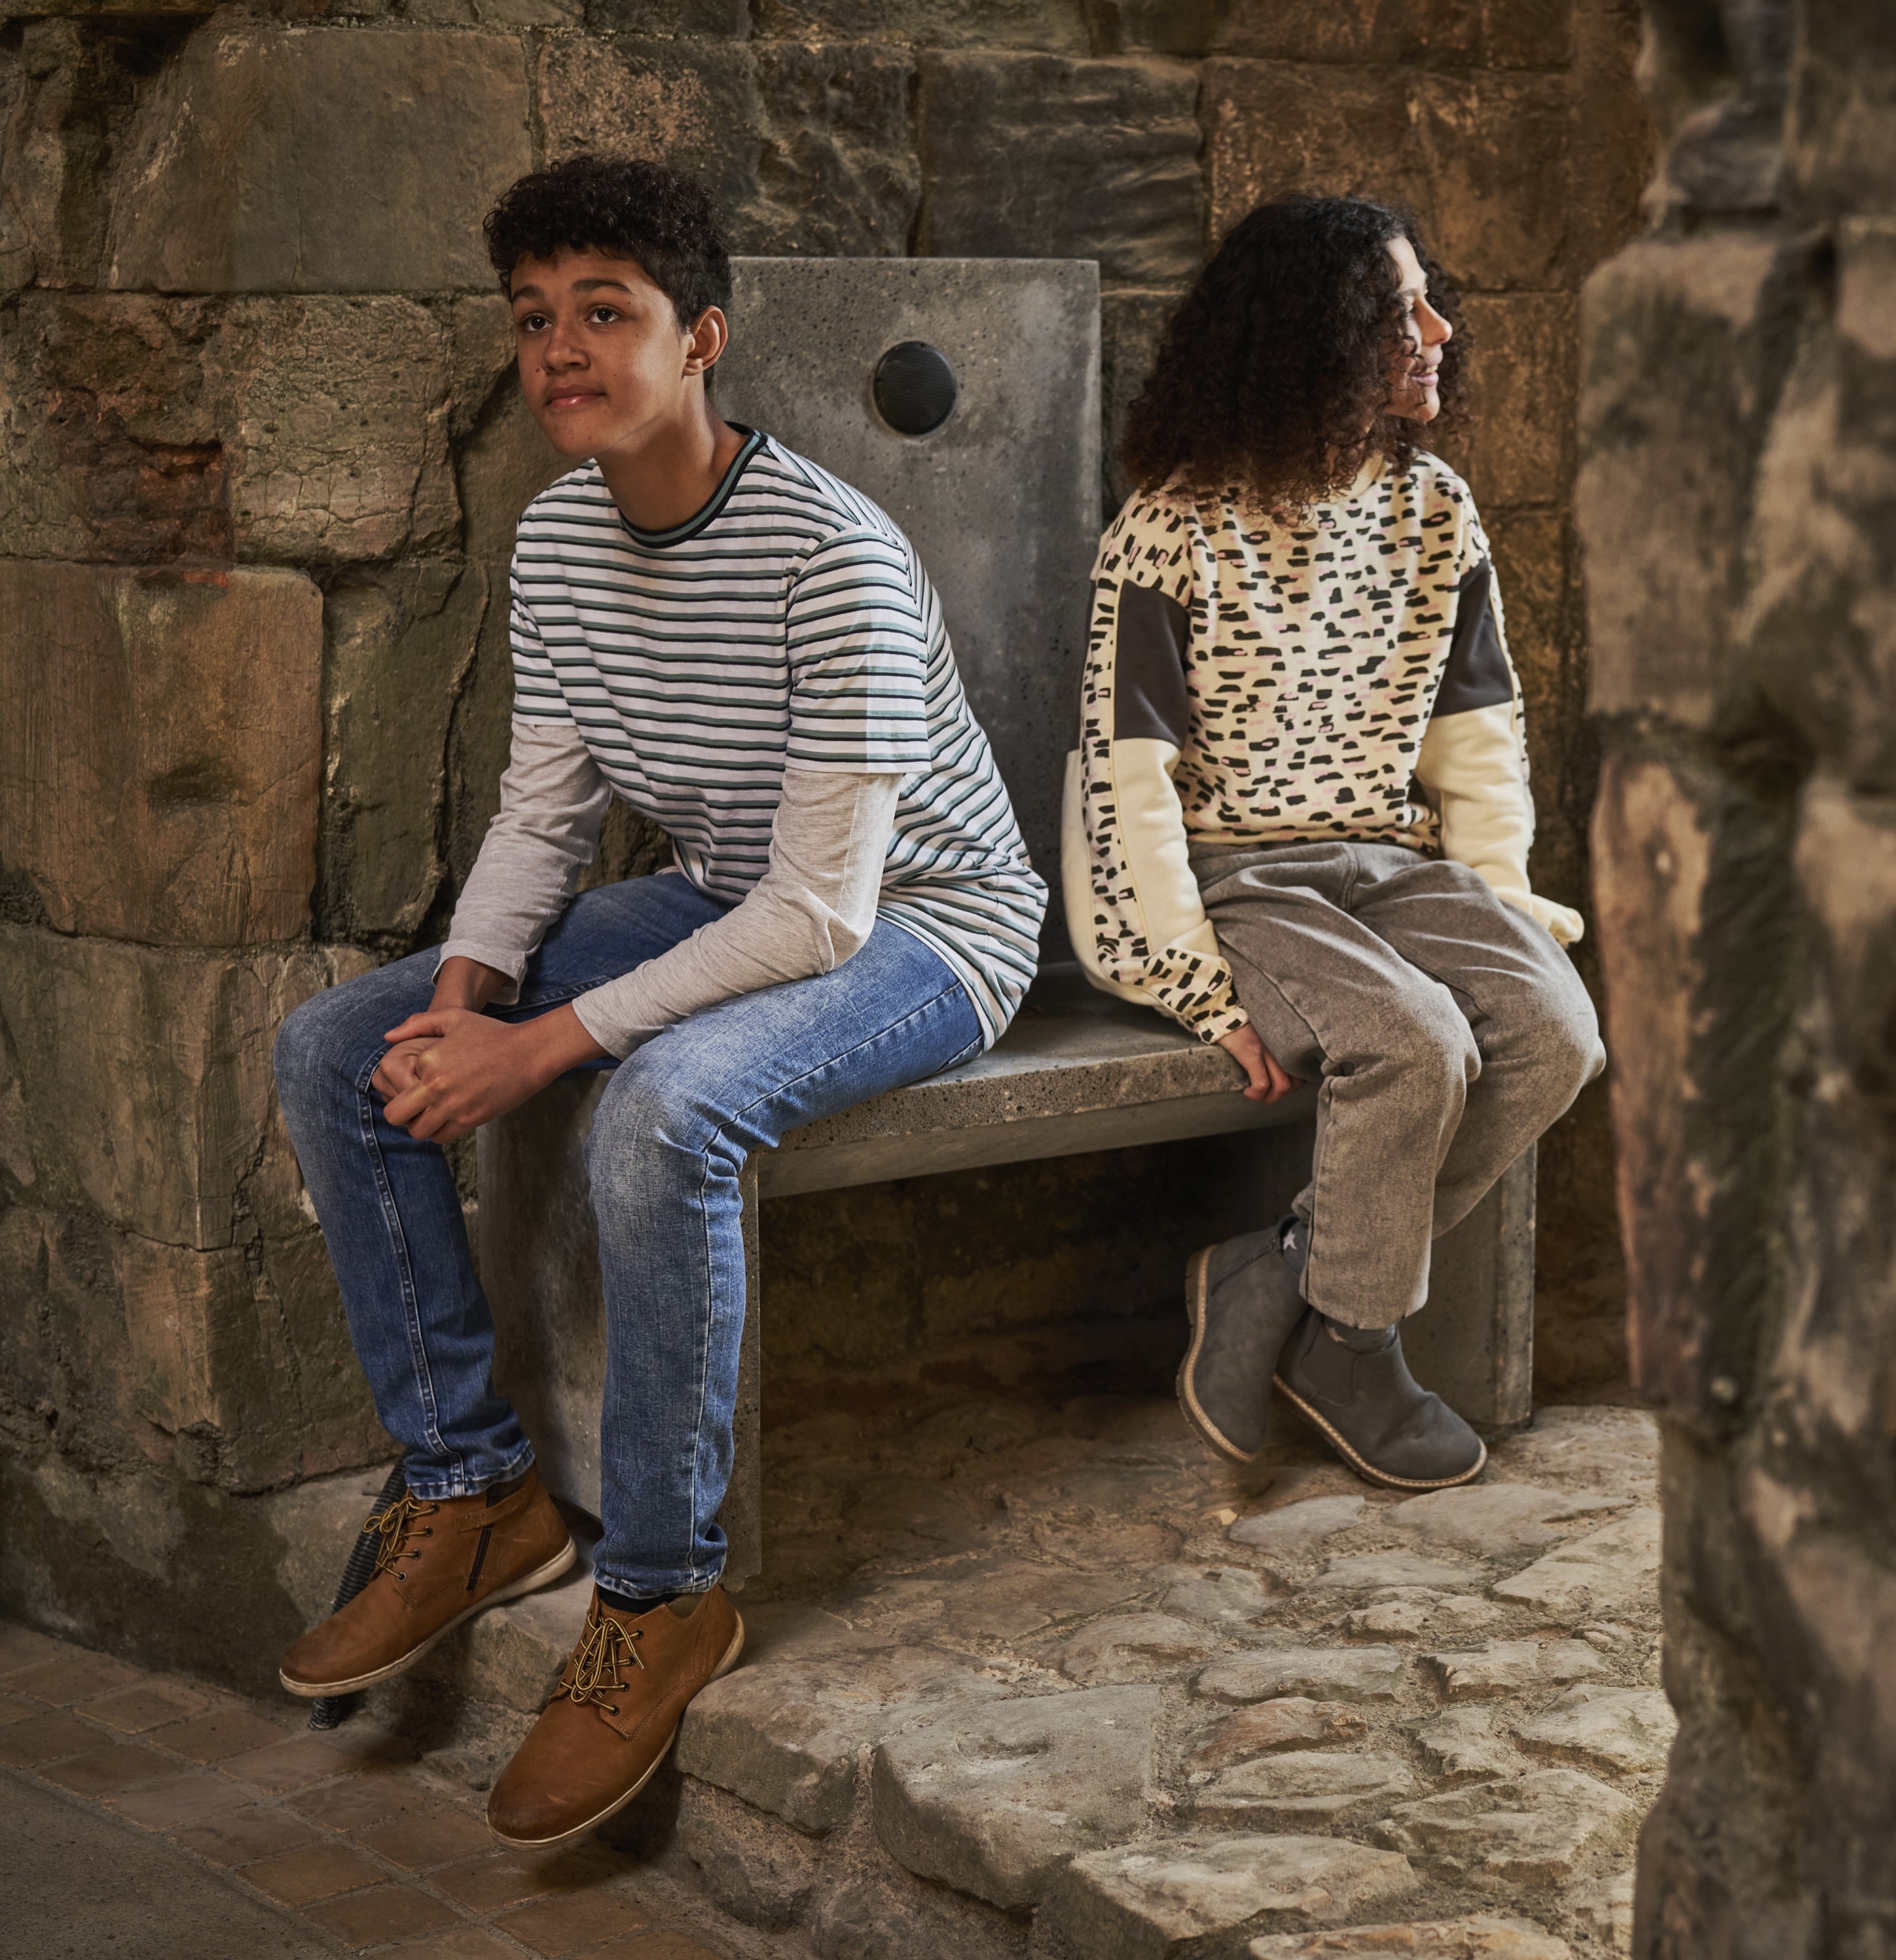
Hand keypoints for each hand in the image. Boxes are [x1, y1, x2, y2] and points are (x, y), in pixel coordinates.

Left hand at [377, 1004, 606, 1144]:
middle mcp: (435, 1086)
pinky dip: (440, 1131)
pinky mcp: (470, 1119)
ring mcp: (453, 1106)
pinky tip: (450, 1116)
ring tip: (433, 1112)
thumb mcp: (453, 1018)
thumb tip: (387, 1037)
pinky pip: (441, 1137)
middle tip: (414, 1106)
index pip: (395, 1084)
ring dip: (421, 1124)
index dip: (404, 1083)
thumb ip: (417, 1023)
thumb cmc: (491, 1033)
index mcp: (427, 1060)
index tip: (419, 1080)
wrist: (529, 1053)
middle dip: (401, 1112)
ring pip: (418, 1131)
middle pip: (396, 1115)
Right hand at [1218, 1022, 1301, 1103]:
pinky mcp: (1251, 1053)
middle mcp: (1281, 1047)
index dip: (1292, 1086)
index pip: (1304, 1073)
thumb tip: (1285, 1072)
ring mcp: (1267, 1050)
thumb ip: (1281, 1050)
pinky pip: (1261, 1083)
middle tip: (1265, 1093)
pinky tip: (1248, 1091)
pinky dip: (1256, 1093)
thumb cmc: (1247, 1027)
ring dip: (1269, 1097)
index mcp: (1288, 1045)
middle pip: (1295, 1083)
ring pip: (1282, 1086)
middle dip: (1280, 1095)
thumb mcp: (1271, 1038)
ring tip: (1256, 1093)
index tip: (1277, 1087)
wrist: (1226, 1014)